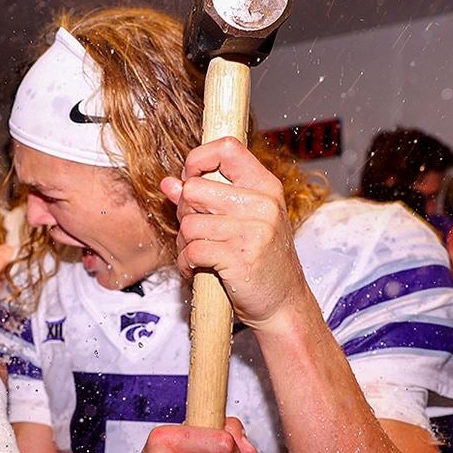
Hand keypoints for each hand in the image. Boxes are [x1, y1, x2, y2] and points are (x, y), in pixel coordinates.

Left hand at [160, 137, 315, 333]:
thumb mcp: (241, 221)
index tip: (191, 181)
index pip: (227, 148)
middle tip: (195, 230)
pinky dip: (186, 262)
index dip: (198, 160)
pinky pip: (191, 249)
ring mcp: (253, 230)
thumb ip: (205, 198)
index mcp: (265, 187)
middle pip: (195, 188)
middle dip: (185, 212)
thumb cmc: (261, 260)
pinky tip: (196, 268)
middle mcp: (263, 204)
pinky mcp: (239, 257)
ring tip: (198, 254)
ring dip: (184, 242)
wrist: (283, 303)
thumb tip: (168, 183)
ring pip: (189, 223)